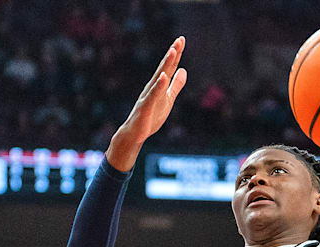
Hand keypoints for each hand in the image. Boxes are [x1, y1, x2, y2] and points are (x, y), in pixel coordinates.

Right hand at [106, 36, 186, 170]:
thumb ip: (175, 85)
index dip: (176, 54)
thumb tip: (184, 70)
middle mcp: (152, 87)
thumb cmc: (150, 117)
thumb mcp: (168, 100)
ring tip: (173, 52)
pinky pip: (153, 96)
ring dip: (165, 65)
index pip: (169, 68)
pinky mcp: (145, 107)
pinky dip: (158, 86)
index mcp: (159, 85)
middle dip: (172, 54)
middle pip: (164, 68)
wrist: (135, 134)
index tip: (182, 39)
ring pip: (158, 78)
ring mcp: (148, 96)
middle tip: (179, 40)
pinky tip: (163, 77)